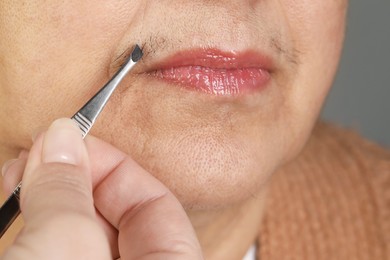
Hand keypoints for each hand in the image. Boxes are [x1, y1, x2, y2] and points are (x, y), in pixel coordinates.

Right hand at [1, 119, 202, 259]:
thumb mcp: (65, 249)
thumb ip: (67, 192)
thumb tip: (60, 138)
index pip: (158, 206)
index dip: (114, 166)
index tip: (71, 142)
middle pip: (120, 216)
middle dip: (75, 179)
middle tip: (35, 159)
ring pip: (87, 234)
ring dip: (50, 200)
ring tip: (16, 181)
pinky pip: (64, 252)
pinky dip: (41, 228)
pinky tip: (16, 210)